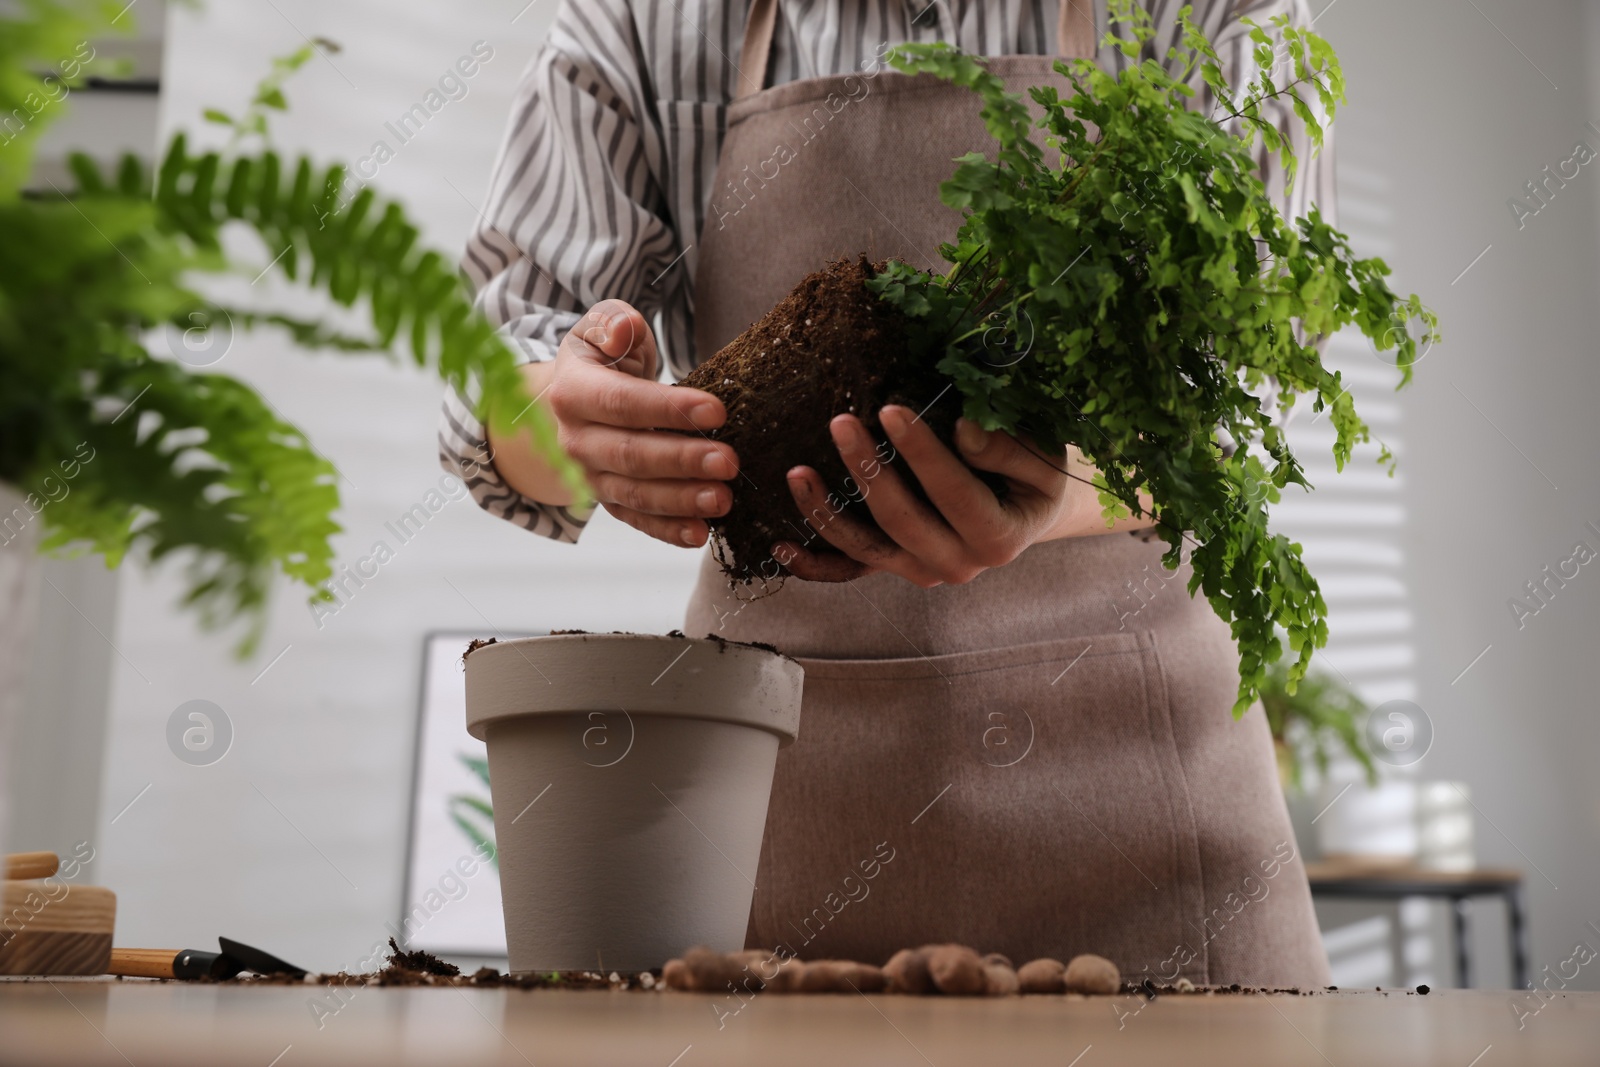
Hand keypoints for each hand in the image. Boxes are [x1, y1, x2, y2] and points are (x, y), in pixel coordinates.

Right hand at [532, 300, 737, 546]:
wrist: (578, 396)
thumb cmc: (603, 355)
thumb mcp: (602, 326)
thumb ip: (613, 323)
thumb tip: (623, 331)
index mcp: (573, 393)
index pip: (622, 403)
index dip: (669, 409)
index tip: (717, 412)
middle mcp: (575, 440)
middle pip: (630, 454)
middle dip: (682, 461)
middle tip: (729, 463)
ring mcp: (590, 476)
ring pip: (635, 493)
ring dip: (681, 501)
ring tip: (723, 500)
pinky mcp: (608, 500)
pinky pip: (637, 520)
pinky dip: (667, 531)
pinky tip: (700, 534)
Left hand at [774, 405, 1077, 586]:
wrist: (1029, 507)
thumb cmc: (1036, 473)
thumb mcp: (1042, 458)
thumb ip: (1008, 448)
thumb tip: (963, 432)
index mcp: (998, 537)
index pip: (953, 493)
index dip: (921, 453)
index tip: (891, 409)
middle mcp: (958, 564)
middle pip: (901, 521)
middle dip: (867, 470)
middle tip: (840, 421)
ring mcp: (922, 570)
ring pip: (866, 549)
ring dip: (826, 513)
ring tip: (797, 473)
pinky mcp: (897, 567)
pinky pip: (850, 570)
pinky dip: (813, 564)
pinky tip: (780, 544)